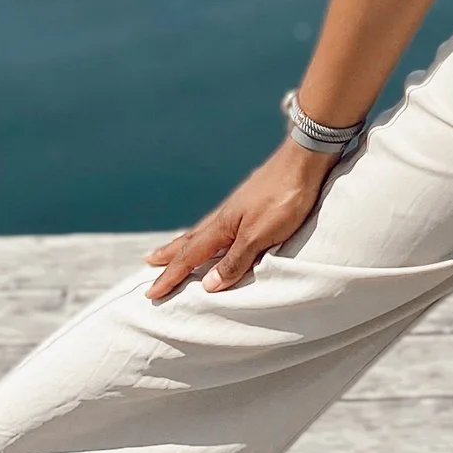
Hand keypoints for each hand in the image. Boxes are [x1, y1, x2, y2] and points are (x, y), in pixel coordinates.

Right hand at [143, 140, 337, 301]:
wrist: (304, 159)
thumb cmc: (284, 198)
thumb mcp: (261, 235)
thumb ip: (236, 260)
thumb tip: (208, 285)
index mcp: (223, 227)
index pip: (189, 257)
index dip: (171, 276)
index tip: (152, 293)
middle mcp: (223, 217)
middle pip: (189, 241)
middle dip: (169, 257)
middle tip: (148, 264)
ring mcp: (235, 207)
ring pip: (201, 230)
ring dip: (183, 243)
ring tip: (170, 249)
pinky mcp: (249, 201)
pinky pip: (216, 223)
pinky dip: (204, 233)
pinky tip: (213, 231)